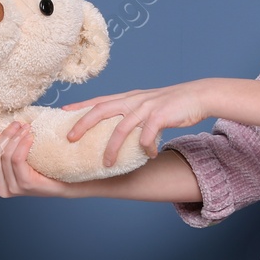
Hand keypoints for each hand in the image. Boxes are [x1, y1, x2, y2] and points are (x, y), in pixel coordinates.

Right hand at [0, 121, 76, 197]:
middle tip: (16, 124)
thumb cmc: (39, 170)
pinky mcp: (25, 184)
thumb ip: (1, 155)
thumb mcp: (15, 162)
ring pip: (5, 156)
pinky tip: (30, 137)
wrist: (63, 184)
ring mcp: (12, 188)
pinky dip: (22, 144)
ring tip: (25, 128)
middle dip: (3, 136)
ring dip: (14, 137)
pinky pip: (17, 159)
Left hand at [61, 81, 208, 168]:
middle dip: (83, 124)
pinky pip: (147, 136)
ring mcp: (146, 107)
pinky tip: (150, 156)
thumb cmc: (172, 104)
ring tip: (106, 164)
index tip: (62, 113)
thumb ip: (132, 112)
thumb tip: (117, 128)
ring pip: (122, 128)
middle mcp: (134, 100)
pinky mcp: (160, 115)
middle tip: (70, 139)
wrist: (198, 95)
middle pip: (102, 110)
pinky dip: (146, 148)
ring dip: (112, 148)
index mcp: (129, 97)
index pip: (99, 100)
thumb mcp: (147, 104)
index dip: (80, 106)